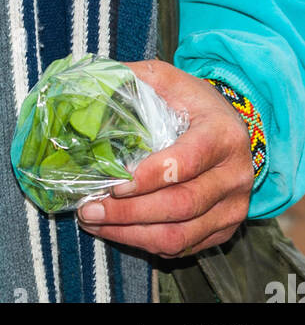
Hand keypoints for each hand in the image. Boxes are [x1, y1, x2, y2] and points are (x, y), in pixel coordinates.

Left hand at [76, 59, 253, 257]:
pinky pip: (183, 247)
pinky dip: (145, 243)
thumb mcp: (168, 79)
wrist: (231, 128)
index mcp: (222, 136)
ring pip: (180, 235)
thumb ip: (134, 77)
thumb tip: (92, 82)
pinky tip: (117, 231)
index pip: (187, 163)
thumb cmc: (193, 102)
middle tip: (89, 208)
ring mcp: (232, 208)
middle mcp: (234, 176)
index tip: (114, 183)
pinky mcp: (224, 229)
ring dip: (131, 234)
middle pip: (181, 205)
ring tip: (94, 222)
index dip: (149, 178)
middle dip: (129, 212)